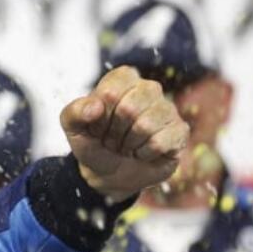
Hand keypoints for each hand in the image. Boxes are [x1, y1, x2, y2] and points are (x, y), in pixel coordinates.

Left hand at [60, 66, 189, 202]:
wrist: (109, 172)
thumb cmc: (93, 142)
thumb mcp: (73, 127)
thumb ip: (74, 112)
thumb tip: (95, 106)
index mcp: (122, 78)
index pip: (110, 92)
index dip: (99, 115)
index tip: (96, 123)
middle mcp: (149, 88)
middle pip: (129, 108)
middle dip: (114, 131)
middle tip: (111, 138)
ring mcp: (167, 109)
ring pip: (146, 126)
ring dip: (129, 144)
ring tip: (126, 145)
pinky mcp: (180, 131)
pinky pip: (160, 142)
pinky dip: (144, 153)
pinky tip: (142, 152)